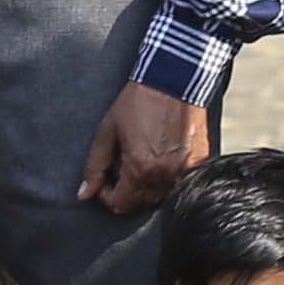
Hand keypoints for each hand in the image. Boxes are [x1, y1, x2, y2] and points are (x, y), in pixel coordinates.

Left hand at [76, 79, 208, 217]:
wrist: (172, 80)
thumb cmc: (138, 102)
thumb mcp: (107, 132)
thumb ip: (95, 166)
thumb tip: (83, 194)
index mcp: (141, 169)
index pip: (120, 205)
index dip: (106, 195)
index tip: (104, 180)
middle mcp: (166, 175)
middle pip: (140, 203)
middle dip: (125, 191)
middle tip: (120, 167)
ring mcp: (186, 169)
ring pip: (160, 195)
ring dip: (145, 186)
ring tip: (139, 159)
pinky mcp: (200, 161)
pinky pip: (179, 182)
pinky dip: (166, 177)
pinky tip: (159, 156)